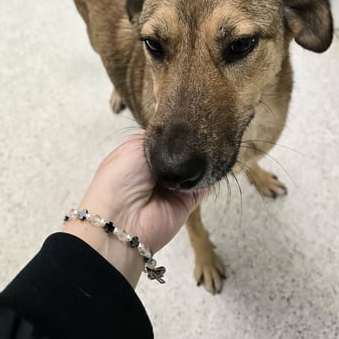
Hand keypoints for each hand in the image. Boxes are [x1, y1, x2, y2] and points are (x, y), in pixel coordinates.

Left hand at [63, 132, 205, 285]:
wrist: (121, 222)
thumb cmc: (120, 179)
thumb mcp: (134, 147)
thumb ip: (158, 136)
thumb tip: (177, 133)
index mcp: (142, 154)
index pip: (166, 136)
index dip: (176, 127)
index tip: (193, 115)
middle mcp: (159, 168)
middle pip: (183, 149)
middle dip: (193, 140)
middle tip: (209, 125)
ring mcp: (176, 184)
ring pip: (196, 166)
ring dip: (203, 156)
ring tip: (215, 139)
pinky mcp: (189, 200)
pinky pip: (205, 184)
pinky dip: (211, 174)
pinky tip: (217, 159)